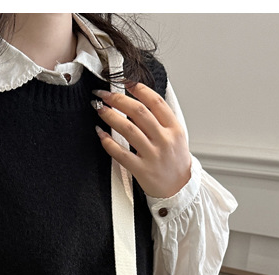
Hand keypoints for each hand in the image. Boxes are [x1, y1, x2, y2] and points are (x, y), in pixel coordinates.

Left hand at [92, 82, 191, 198]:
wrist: (179, 188)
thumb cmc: (175, 162)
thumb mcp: (177, 136)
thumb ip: (162, 119)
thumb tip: (140, 99)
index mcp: (174, 128)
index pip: (155, 102)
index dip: (138, 89)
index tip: (124, 82)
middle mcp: (164, 140)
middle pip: (139, 112)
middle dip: (118, 99)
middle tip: (104, 94)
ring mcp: (152, 155)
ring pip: (128, 130)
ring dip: (110, 117)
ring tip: (100, 109)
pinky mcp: (141, 170)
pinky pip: (121, 153)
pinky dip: (108, 142)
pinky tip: (100, 133)